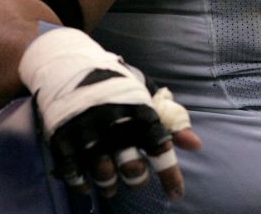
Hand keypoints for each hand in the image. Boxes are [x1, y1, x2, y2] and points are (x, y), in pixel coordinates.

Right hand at [19, 28, 200, 200]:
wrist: (69, 64)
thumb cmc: (116, 82)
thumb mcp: (147, 92)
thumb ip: (172, 120)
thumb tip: (196, 146)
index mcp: (140, 111)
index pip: (161, 148)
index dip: (170, 175)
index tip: (176, 195)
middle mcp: (115, 124)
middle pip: (133, 168)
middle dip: (137, 178)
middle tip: (135, 176)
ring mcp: (87, 132)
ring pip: (104, 174)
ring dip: (110, 184)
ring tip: (112, 185)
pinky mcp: (63, 138)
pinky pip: (73, 173)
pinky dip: (82, 184)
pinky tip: (87, 185)